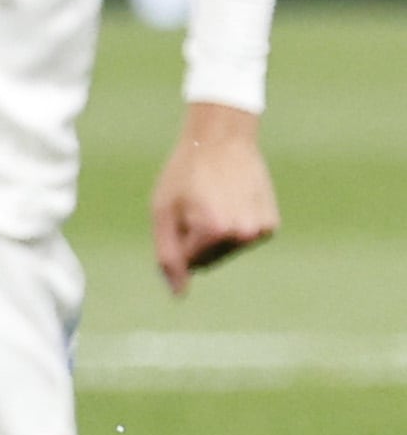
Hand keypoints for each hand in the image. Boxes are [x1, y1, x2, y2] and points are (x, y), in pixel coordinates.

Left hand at [151, 100, 278, 295]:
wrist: (222, 140)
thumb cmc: (185, 174)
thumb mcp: (163, 211)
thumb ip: (168, 256)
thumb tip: (179, 294)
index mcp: (214, 231)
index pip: (188, 261)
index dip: (177, 237)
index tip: (180, 211)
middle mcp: (243, 234)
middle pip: (209, 260)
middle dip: (196, 240)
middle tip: (197, 204)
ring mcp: (261, 231)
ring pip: (227, 252)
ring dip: (215, 235)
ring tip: (214, 201)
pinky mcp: (271, 226)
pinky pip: (243, 239)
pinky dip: (234, 228)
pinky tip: (233, 201)